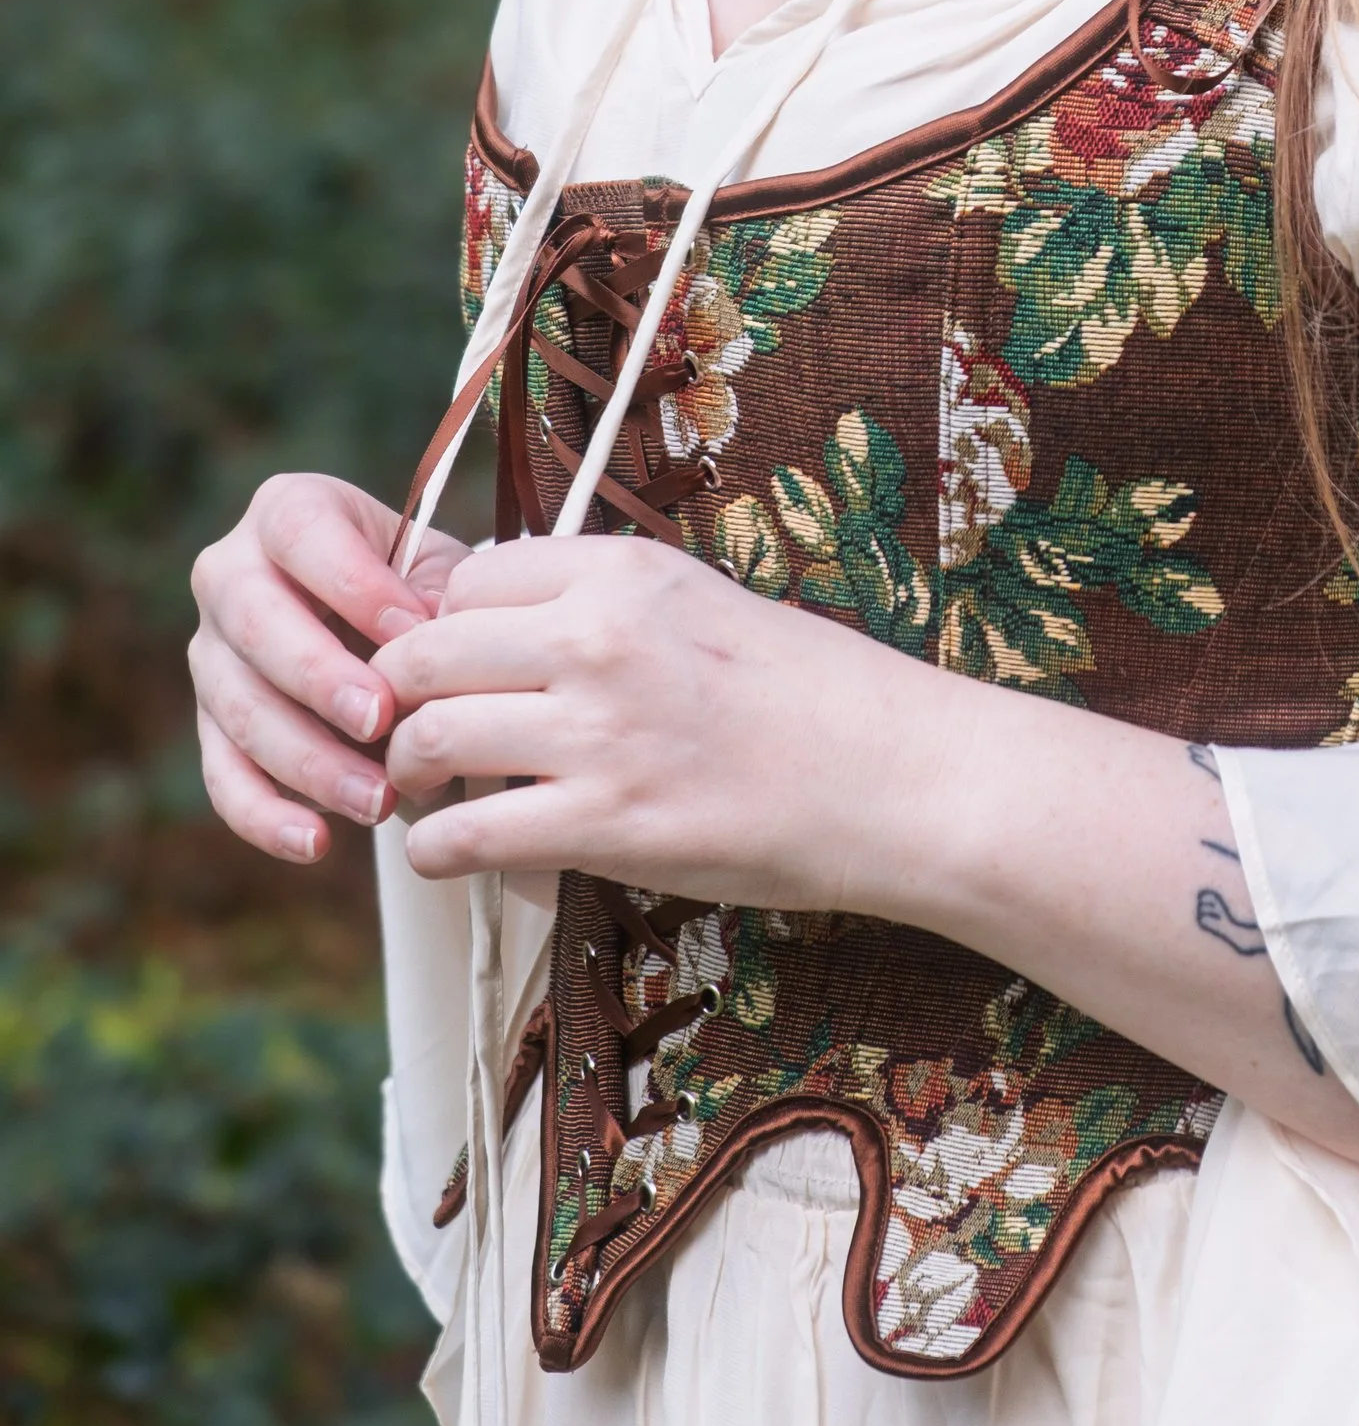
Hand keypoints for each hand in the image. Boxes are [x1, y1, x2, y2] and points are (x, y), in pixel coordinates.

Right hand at [189, 474, 459, 861]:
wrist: (388, 626)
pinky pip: (224, 775)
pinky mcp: (210, 724)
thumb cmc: (422, 587)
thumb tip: (437, 650)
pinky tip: (316, 842)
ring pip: (239, 709)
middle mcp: (229, 573)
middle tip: (381, 722)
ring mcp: (211, 652)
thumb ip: (440, 596)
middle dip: (320, 678)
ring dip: (308, 761)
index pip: (305, 534)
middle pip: (257, 624)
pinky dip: (265, 816)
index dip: (353, 583)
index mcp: (288, 512)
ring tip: (379, 801)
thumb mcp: (440, 571)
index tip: (412, 634)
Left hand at [381, 534, 947, 908]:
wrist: (892, 776)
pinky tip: (452, 855)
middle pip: (425, 650)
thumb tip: (508, 625)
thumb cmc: (811, 696)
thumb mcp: (703, 605)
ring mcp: (599, 730)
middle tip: (411, 733)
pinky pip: (462, 836)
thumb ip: (607, 606)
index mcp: (625, 570)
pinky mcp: (605, 823)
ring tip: (425, 793)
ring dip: (406, 773)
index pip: (469, 576)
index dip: (442, 625)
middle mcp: (599, 635)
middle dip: (399, 698)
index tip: (449, 666)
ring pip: (427, 736)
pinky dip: (435, 851)